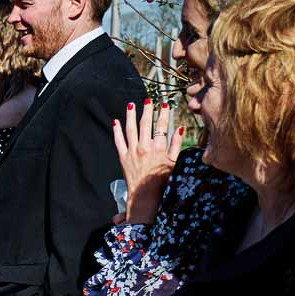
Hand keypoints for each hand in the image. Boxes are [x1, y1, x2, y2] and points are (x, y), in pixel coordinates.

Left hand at [113, 101, 181, 224]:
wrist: (145, 195)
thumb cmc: (162, 180)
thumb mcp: (174, 163)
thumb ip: (176, 145)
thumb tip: (179, 129)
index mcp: (159, 148)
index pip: (161, 126)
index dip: (164, 114)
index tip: (165, 104)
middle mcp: (144, 147)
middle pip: (145, 124)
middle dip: (147, 110)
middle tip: (148, 100)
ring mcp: (132, 151)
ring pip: (130, 129)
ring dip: (131, 116)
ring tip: (131, 105)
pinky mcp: (122, 157)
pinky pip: (118, 141)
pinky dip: (116, 130)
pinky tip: (115, 121)